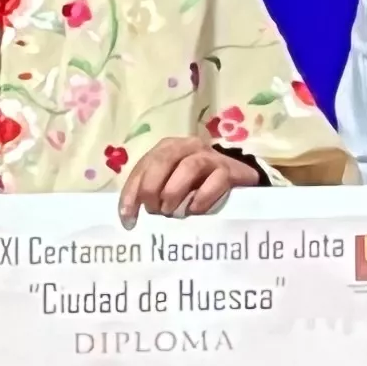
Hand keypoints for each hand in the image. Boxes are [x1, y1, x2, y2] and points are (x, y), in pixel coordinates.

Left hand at [113, 134, 262, 222]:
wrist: (238, 181)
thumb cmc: (197, 186)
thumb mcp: (169, 187)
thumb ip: (151, 194)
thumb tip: (128, 218)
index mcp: (168, 148)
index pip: (143, 166)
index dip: (132, 192)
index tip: (128, 219)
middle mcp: (188, 146)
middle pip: (163, 160)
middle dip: (152, 188)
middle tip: (153, 211)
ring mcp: (210, 156)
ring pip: (189, 166)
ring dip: (174, 191)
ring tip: (170, 212)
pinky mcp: (229, 170)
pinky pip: (215, 181)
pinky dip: (201, 197)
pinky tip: (194, 211)